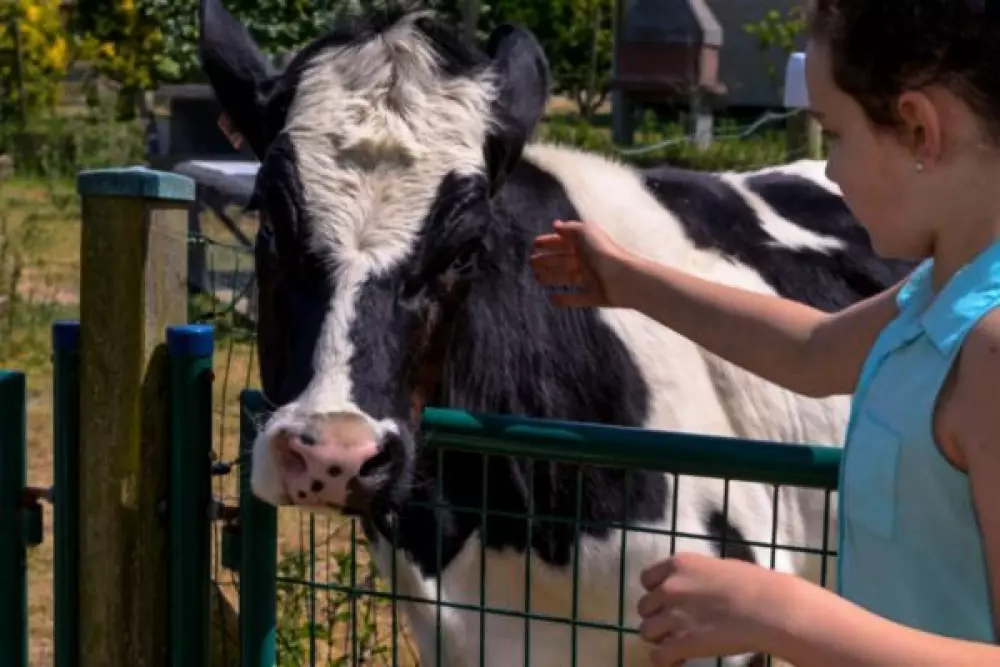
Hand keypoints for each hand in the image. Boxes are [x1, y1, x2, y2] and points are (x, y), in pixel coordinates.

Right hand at [529, 219, 630, 307]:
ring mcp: (591, 279)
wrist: (623, 277)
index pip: (563, 242)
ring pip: (567, 277)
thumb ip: (569, 228)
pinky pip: (577, 299)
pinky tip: (551, 299)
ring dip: (551, 277)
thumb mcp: (585, 232)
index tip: (533, 246)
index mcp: (585, 245)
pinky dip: (565, 300)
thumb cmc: (602, 251)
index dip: (548, 243)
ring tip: (536, 278)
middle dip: (547, 260)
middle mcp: (587, 261)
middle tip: (531, 263)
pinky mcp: (594, 296)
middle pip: (563, 260)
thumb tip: (555, 225)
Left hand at [637, 552, 783, 665]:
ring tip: (678, 645)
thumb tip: (694, 587)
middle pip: (644, 607)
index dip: (656, 592)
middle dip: (658, 617)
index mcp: (679, 564)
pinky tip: (679, 661)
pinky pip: (657, 657)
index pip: (646, 579)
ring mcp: (673, 615)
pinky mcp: (681, 643)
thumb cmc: (755, 585)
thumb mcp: (718, 567)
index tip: (668, 602)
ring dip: (660, 640)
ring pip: (646, 632)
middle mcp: (669, 587)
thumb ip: (697, 576)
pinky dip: (666, 661)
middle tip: (675, 626)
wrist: (769, 608)